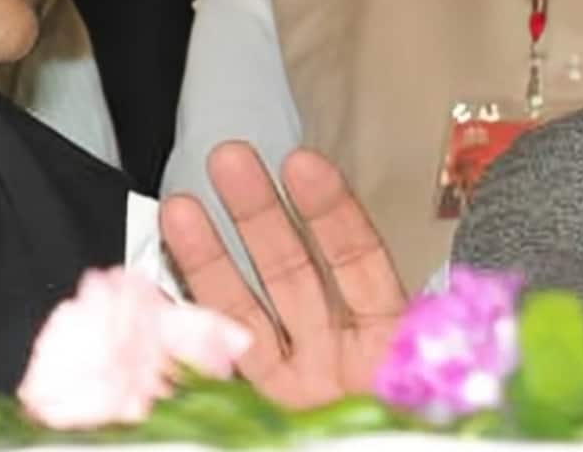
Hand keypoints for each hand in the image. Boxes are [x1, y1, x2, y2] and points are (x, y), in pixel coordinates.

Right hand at [160, 141, 404, 407]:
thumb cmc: (414, 444)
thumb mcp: (425, 390)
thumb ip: (406, 354)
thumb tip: (407, 321)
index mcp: (392, 345)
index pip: (358, 261)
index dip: (330, 211)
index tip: (302, 165)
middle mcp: (341, 359)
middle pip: (293, 272)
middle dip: (258, 213)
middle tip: (229, 159)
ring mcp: (298, 387)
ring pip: (246, 311)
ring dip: (209, 258)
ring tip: (180, 207)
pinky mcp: (263, 413)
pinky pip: (220, 367)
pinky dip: (187, 335)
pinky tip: (158, 297)